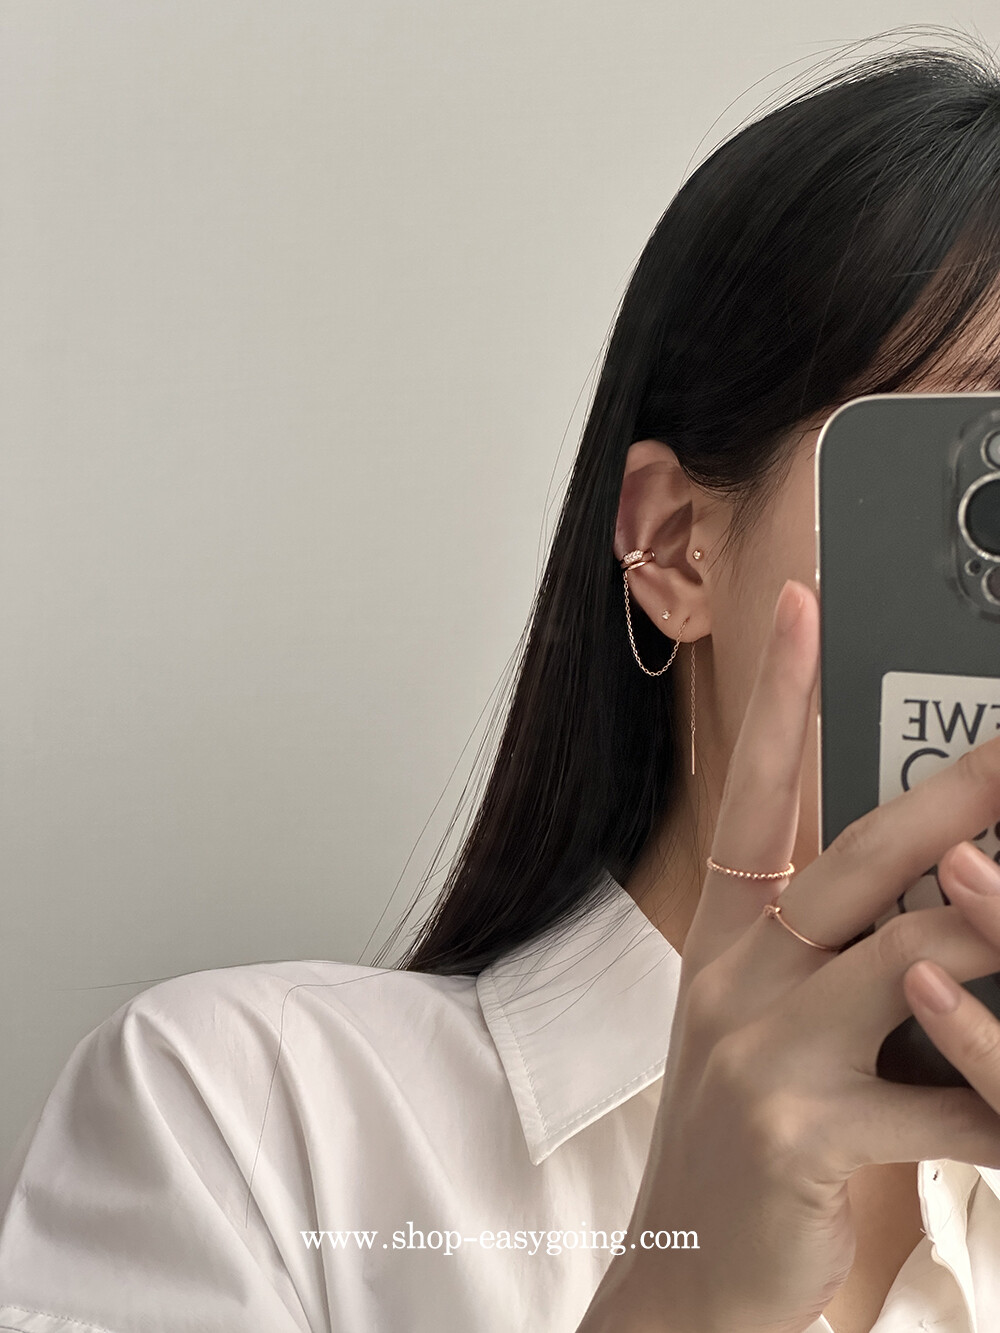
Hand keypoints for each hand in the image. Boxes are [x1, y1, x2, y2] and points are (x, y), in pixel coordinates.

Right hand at [577, 578, 999, 1332]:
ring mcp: (763, 1051)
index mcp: (725, 940)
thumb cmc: (742, 1143)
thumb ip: (830, 958)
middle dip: (958, 792)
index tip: (799, 607)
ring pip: (913, 957)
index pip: (750, 793)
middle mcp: (735, 977)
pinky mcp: (801, 1130)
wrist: (684, 1281)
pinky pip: (945, 1100)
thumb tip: (929, 895)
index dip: (776, 697)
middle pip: (861, 857)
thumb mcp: (764, 1028)